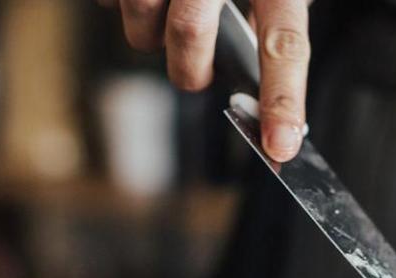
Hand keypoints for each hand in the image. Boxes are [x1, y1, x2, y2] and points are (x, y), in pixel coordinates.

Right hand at [103, 0, 309, 161]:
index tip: (280, 145)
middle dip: (190, 69)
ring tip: (167, 10)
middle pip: (189, 34)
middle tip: (198, 73)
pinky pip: (109, 0)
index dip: (283, 97)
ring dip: (149, 33)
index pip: (286, 40)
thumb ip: (274, 19)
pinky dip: (123, 3)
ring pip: (141, 18)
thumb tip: (274, 97)